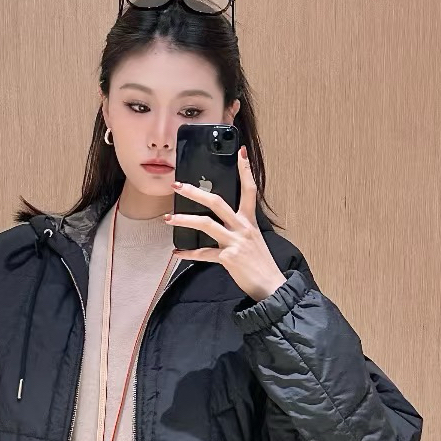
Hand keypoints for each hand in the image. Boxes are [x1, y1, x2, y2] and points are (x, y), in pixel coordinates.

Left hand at [163, 145, 286, 300]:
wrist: (271, 287)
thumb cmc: (261, 265)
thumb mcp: (255, 241)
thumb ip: (240, 229)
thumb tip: (224, 224)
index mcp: (250, 222)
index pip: (250, 190)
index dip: (245, 170)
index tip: (240, 153)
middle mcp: (243, 228)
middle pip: (217, 202)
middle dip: (195, 192)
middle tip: (177, 185)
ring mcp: (235, 242)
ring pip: (206, 224)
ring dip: (184, 220)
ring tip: (168, 218)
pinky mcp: (228, 258)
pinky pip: (204, 253)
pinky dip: (188, 254)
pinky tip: (177, 254)